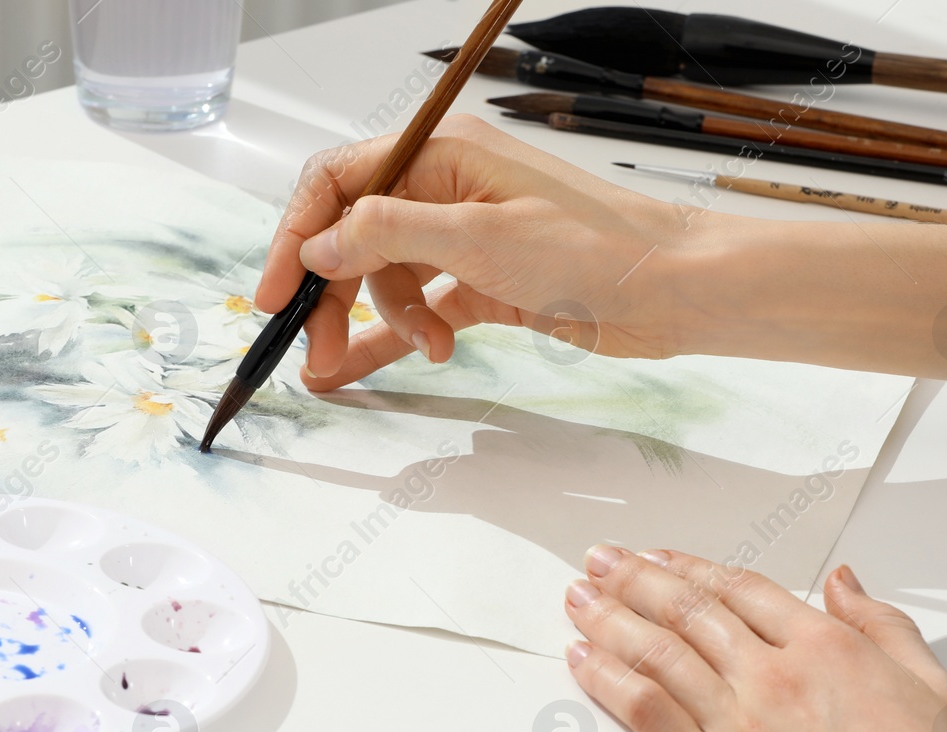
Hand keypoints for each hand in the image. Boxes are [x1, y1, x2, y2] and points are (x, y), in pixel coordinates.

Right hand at [255, 114, 687, 389]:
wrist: (672, 291)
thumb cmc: (596, 246)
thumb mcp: (478, 237)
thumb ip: (387, 235)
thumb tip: (318, 243)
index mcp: (441, 152)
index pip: (339, 182)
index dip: (296, 235)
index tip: (274, 293)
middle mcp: (447, 188)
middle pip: (356, 238)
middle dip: (336, 295)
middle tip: (319, 351)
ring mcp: (466, 236)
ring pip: (389, 279)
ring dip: (391, 321)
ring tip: (429, 352)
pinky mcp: (486, 282)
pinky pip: (423, 307)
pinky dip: (409, 334)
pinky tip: (391, 364)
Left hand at [565, 548, 946, 731]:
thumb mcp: (936, 689)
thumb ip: (883, 626)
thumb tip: (846, 584)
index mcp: (828, 649)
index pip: (740, 589)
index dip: (693, 568)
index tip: (665, 559)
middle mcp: (775, 677)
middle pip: (688, 609)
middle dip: (637, 578)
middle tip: (604, 562)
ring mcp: (739, 726)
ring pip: (656, 651)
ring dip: (609, 617)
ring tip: (580, 597)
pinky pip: (645, 712)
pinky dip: (607, 679)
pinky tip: (584, 661)